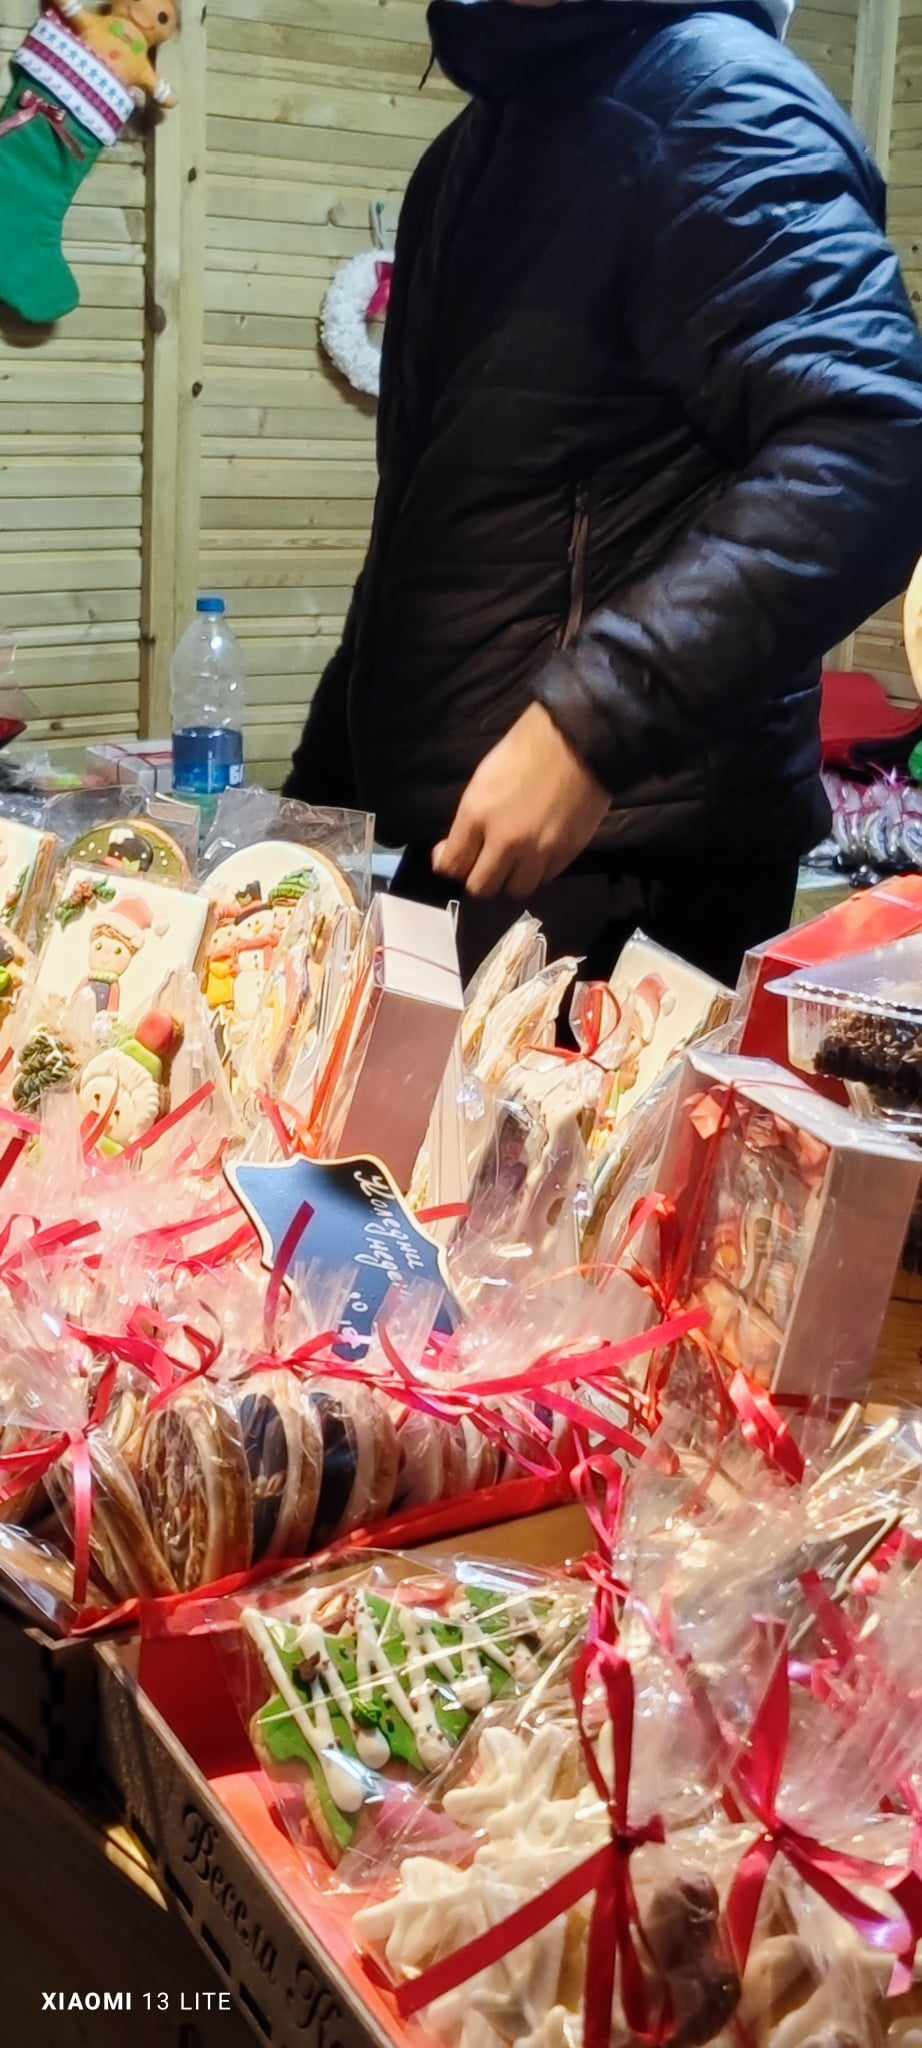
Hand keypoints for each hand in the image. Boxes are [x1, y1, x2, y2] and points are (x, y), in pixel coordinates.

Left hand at [433, 702, 609, 897]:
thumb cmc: (525, 749)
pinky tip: (537, 855)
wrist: (578, 741)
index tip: (451, 858)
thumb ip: (469, 820)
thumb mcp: (483, 780)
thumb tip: (454, 848)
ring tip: (513, 864)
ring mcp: (537, 851)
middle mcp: (504, 840)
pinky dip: (537, 872)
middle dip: (478, 878)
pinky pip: (544, 879)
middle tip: (483, 864)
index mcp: (477, 815)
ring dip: (510, 880)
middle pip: (480, 887)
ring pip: (515, 891)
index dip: (448, 866)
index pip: (452, 865)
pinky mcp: (565, 854)